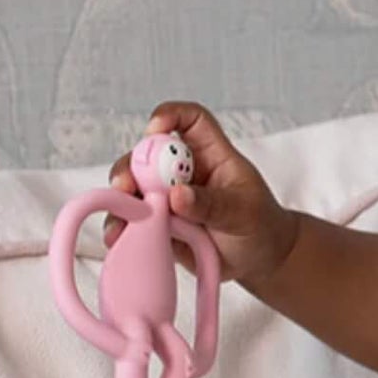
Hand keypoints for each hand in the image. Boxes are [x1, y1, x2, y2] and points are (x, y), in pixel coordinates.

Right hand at [103, 101, 298, 287]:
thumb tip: (176, 195)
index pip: (191, 120)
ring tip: (121, 217)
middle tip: (127, 186)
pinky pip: (132, 219)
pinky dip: (121, 225)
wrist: (260, 261)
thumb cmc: (259, 225)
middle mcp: (184, 170)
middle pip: (148, 153)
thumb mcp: (243, 213)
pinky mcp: (157, 222)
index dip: (171, 116)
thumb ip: (212, 204)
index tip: (155, 129)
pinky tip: (118, 236)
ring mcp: (167, 196)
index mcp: (212, 154)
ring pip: (133, 186)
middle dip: (132, 165)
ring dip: (121, 197)